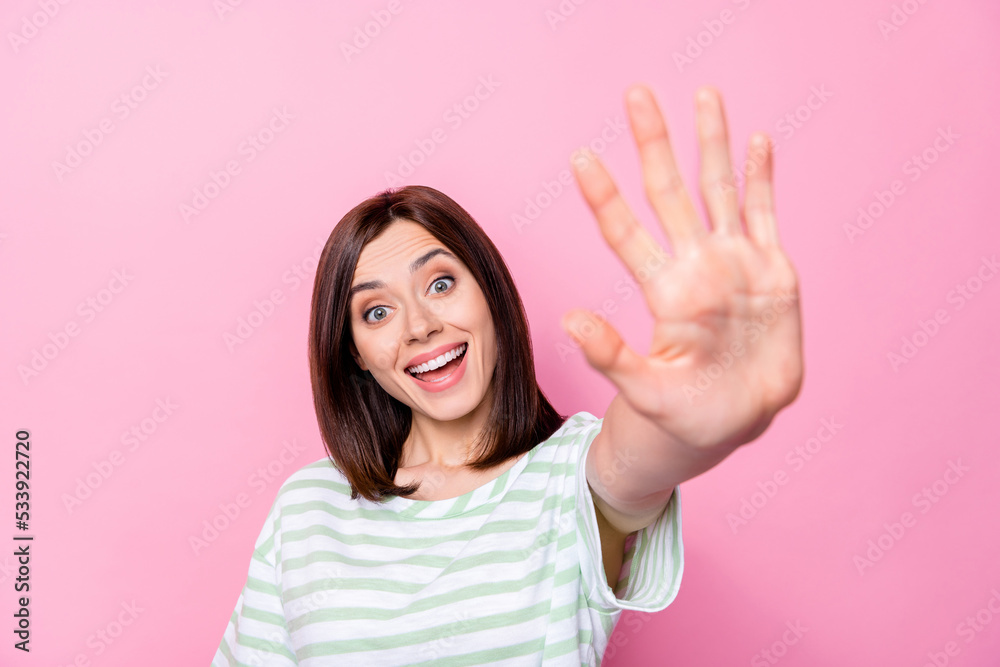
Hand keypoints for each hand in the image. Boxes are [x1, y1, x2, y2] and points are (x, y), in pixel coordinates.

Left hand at [562, 85, 802, 449]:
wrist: (736, 422)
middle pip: (670, 193)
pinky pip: (766, 215)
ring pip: (719, 190)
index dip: (604, 196)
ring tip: (705, 95)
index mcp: (663, 293)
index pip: (625, 233)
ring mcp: (733, 264)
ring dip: (712, 143)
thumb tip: (568, 321)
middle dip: (655, 143)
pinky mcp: (772, 272)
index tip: (581, 157)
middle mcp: (694, 268)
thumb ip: (609, 356)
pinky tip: (758, 141)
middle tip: (636, 94)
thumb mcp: (643, 390)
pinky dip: (763, 179)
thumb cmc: (683, 414)